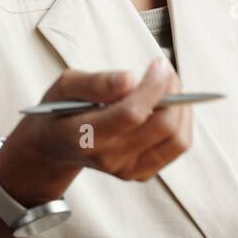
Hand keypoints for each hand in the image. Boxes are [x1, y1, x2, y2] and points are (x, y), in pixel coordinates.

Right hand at [0, 57, 190, 204]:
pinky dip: (181, 123)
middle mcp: (110, 158)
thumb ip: (95, 82)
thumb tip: (129, 79)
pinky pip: (176, 148)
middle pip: (161, 127)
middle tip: (166, 71)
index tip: (159, 64)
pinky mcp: (141, 173)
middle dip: (172, 92)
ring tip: (170, 86)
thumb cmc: (61, 110)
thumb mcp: (66, 86)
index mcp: (86, 136)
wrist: (54, 147)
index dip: (153, 87)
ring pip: (176, 140)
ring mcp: (128, 170)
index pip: (131, 114)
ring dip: (182, 108)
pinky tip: (168, 106)